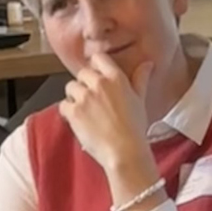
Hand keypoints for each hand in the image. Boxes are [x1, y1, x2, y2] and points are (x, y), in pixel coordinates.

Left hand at [60, 52, 154, 174]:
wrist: (125, 152)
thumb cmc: (135, 129)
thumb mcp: (140, 100)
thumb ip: (140, 79)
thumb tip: (147, 64)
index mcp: (116, 78)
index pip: (98, 58)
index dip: (96, 67)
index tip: (98, 77)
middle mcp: (98, 84)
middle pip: (83, 73)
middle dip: (85, 84)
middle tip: (93, 100)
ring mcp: (84, 97)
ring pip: (71, 87)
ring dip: (75, 97)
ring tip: (86, 111)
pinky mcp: (73, 112)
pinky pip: (63, 105)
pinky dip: (68, 112)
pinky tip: (79, 121)